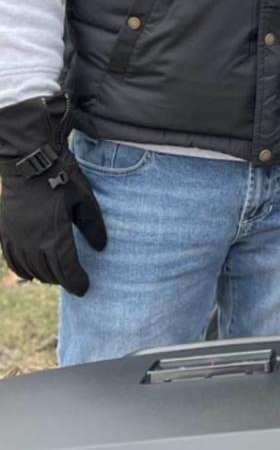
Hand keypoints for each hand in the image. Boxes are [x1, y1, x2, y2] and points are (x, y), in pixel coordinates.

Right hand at [0, 95, 106, 296]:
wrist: (30, 160)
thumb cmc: (62, 177)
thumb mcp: (85, 200)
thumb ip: (93, 226)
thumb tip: (101, 248)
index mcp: (55, 236)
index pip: (67, 270)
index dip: (77, 282)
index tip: (84, 289)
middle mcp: (33, 242)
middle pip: (48, 272)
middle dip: (62, 280)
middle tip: (74, 280)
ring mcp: (17, 236)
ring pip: (29, 268)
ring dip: (43, 276)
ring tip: (56, 277)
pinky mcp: (5, 229)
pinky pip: (11, 258)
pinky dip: (21, 269)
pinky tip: (28, 274)